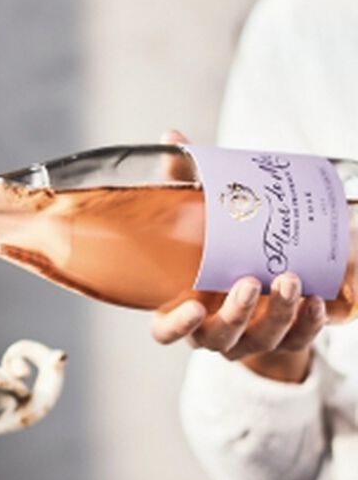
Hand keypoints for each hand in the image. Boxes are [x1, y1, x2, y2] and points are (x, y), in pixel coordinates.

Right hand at [149, 131, 326, 382]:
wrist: (279, 264)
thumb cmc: (230, 240)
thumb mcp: (209, 209)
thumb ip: (187, 179)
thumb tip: (171, 138)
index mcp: (184, 306)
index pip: (165, 331)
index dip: (175, 326)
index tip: (193, 307)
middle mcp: (215, 329)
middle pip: (217, 338)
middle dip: (236, 314)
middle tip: (250, 282)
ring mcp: (251, 338)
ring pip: (260, 340)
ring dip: (277, 314)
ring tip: (290, 280)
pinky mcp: (288, 338)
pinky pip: (297, 340)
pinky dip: (307, 323)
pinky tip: (315, 301)